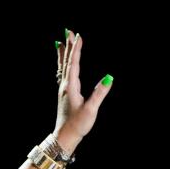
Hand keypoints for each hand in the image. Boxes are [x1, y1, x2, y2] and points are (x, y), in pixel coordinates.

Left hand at [54, 29, 112, 149]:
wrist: (65, 137)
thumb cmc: (78, 125)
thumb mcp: (91, 110)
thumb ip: (100, 93)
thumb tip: (110, 77)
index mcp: (71, 87)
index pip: (73, 63)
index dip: (76, 49)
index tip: (77, 35)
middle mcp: (65, 86)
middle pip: (66, 62)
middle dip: (68, 46)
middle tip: (67, 31)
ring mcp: (63, 90)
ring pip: (62, 67)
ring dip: (63, 54)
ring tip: (60, 42)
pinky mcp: (64, 94)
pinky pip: (62, 74)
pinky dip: (62, 65)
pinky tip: (62, 64)